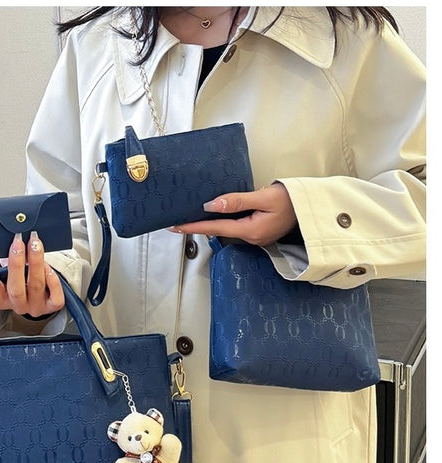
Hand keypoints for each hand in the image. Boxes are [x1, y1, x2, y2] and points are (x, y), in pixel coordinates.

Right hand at [0, 231, 63, 316]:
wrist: (43, 290)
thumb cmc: (23, 277)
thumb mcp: (9, 269)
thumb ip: (6, 259)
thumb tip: (8, 239)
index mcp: (3, 299)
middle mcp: (19, 305)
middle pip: (16, 289)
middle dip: (16, 264)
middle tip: (17, 242)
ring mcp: (36, 307)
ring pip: (36, 287)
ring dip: (35, 262)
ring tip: (35, 244)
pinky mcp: (52, 306)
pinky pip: (55, 296)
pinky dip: (52, 279)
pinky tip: (48, 265)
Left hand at [169, 182, 296, 245]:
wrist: (313, 208)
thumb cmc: (293, 200)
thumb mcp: (264, 197)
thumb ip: (237, 201)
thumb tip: (211, 204)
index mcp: (250, 230)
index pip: (215, 228)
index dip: (194, 226)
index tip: (176, 226)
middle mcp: (251, 237)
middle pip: (218, 231)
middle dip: (198, 226)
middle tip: (178, 220)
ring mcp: (255, 237)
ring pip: (227, 229)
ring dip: (210, 223)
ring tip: (192, 216)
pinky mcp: (259, 232)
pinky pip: (236, 227)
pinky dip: (224, 221)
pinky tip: (217, 214)